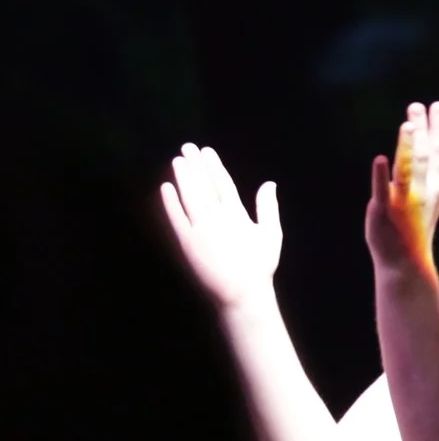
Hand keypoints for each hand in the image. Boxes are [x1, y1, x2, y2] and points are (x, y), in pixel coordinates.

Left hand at [161, 145, 282, 308]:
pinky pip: (176, 217)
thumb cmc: (259, 265)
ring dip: (183, 178)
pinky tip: (165, 188)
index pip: (223, 183)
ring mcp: (199, 229)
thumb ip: (268, 207)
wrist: (240, 293)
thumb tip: (269, 183)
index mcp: (238, 214)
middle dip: (195, 165)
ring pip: (189, 197)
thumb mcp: (272, 234)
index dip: (213, 166)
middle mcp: (217, 217)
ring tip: (178, 160)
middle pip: (203, 185)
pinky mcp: (186, 242)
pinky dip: (170, 202)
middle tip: (187, 147)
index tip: (206, 151)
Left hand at [365, 102, 438, 277]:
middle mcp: (424, 191)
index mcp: (435, 185)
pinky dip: (382, 176)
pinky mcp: (385, 211)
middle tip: (419, 105)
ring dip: (408, 148)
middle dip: (423, 131)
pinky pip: (384, 192)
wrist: (407, 262)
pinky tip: (380, 159)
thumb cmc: (418, 224)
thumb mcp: (436, 192)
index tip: (437, 105)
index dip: (438, 128)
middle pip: (426, 156)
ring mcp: (405, 201)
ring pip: (408, 170)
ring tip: (407, 125)